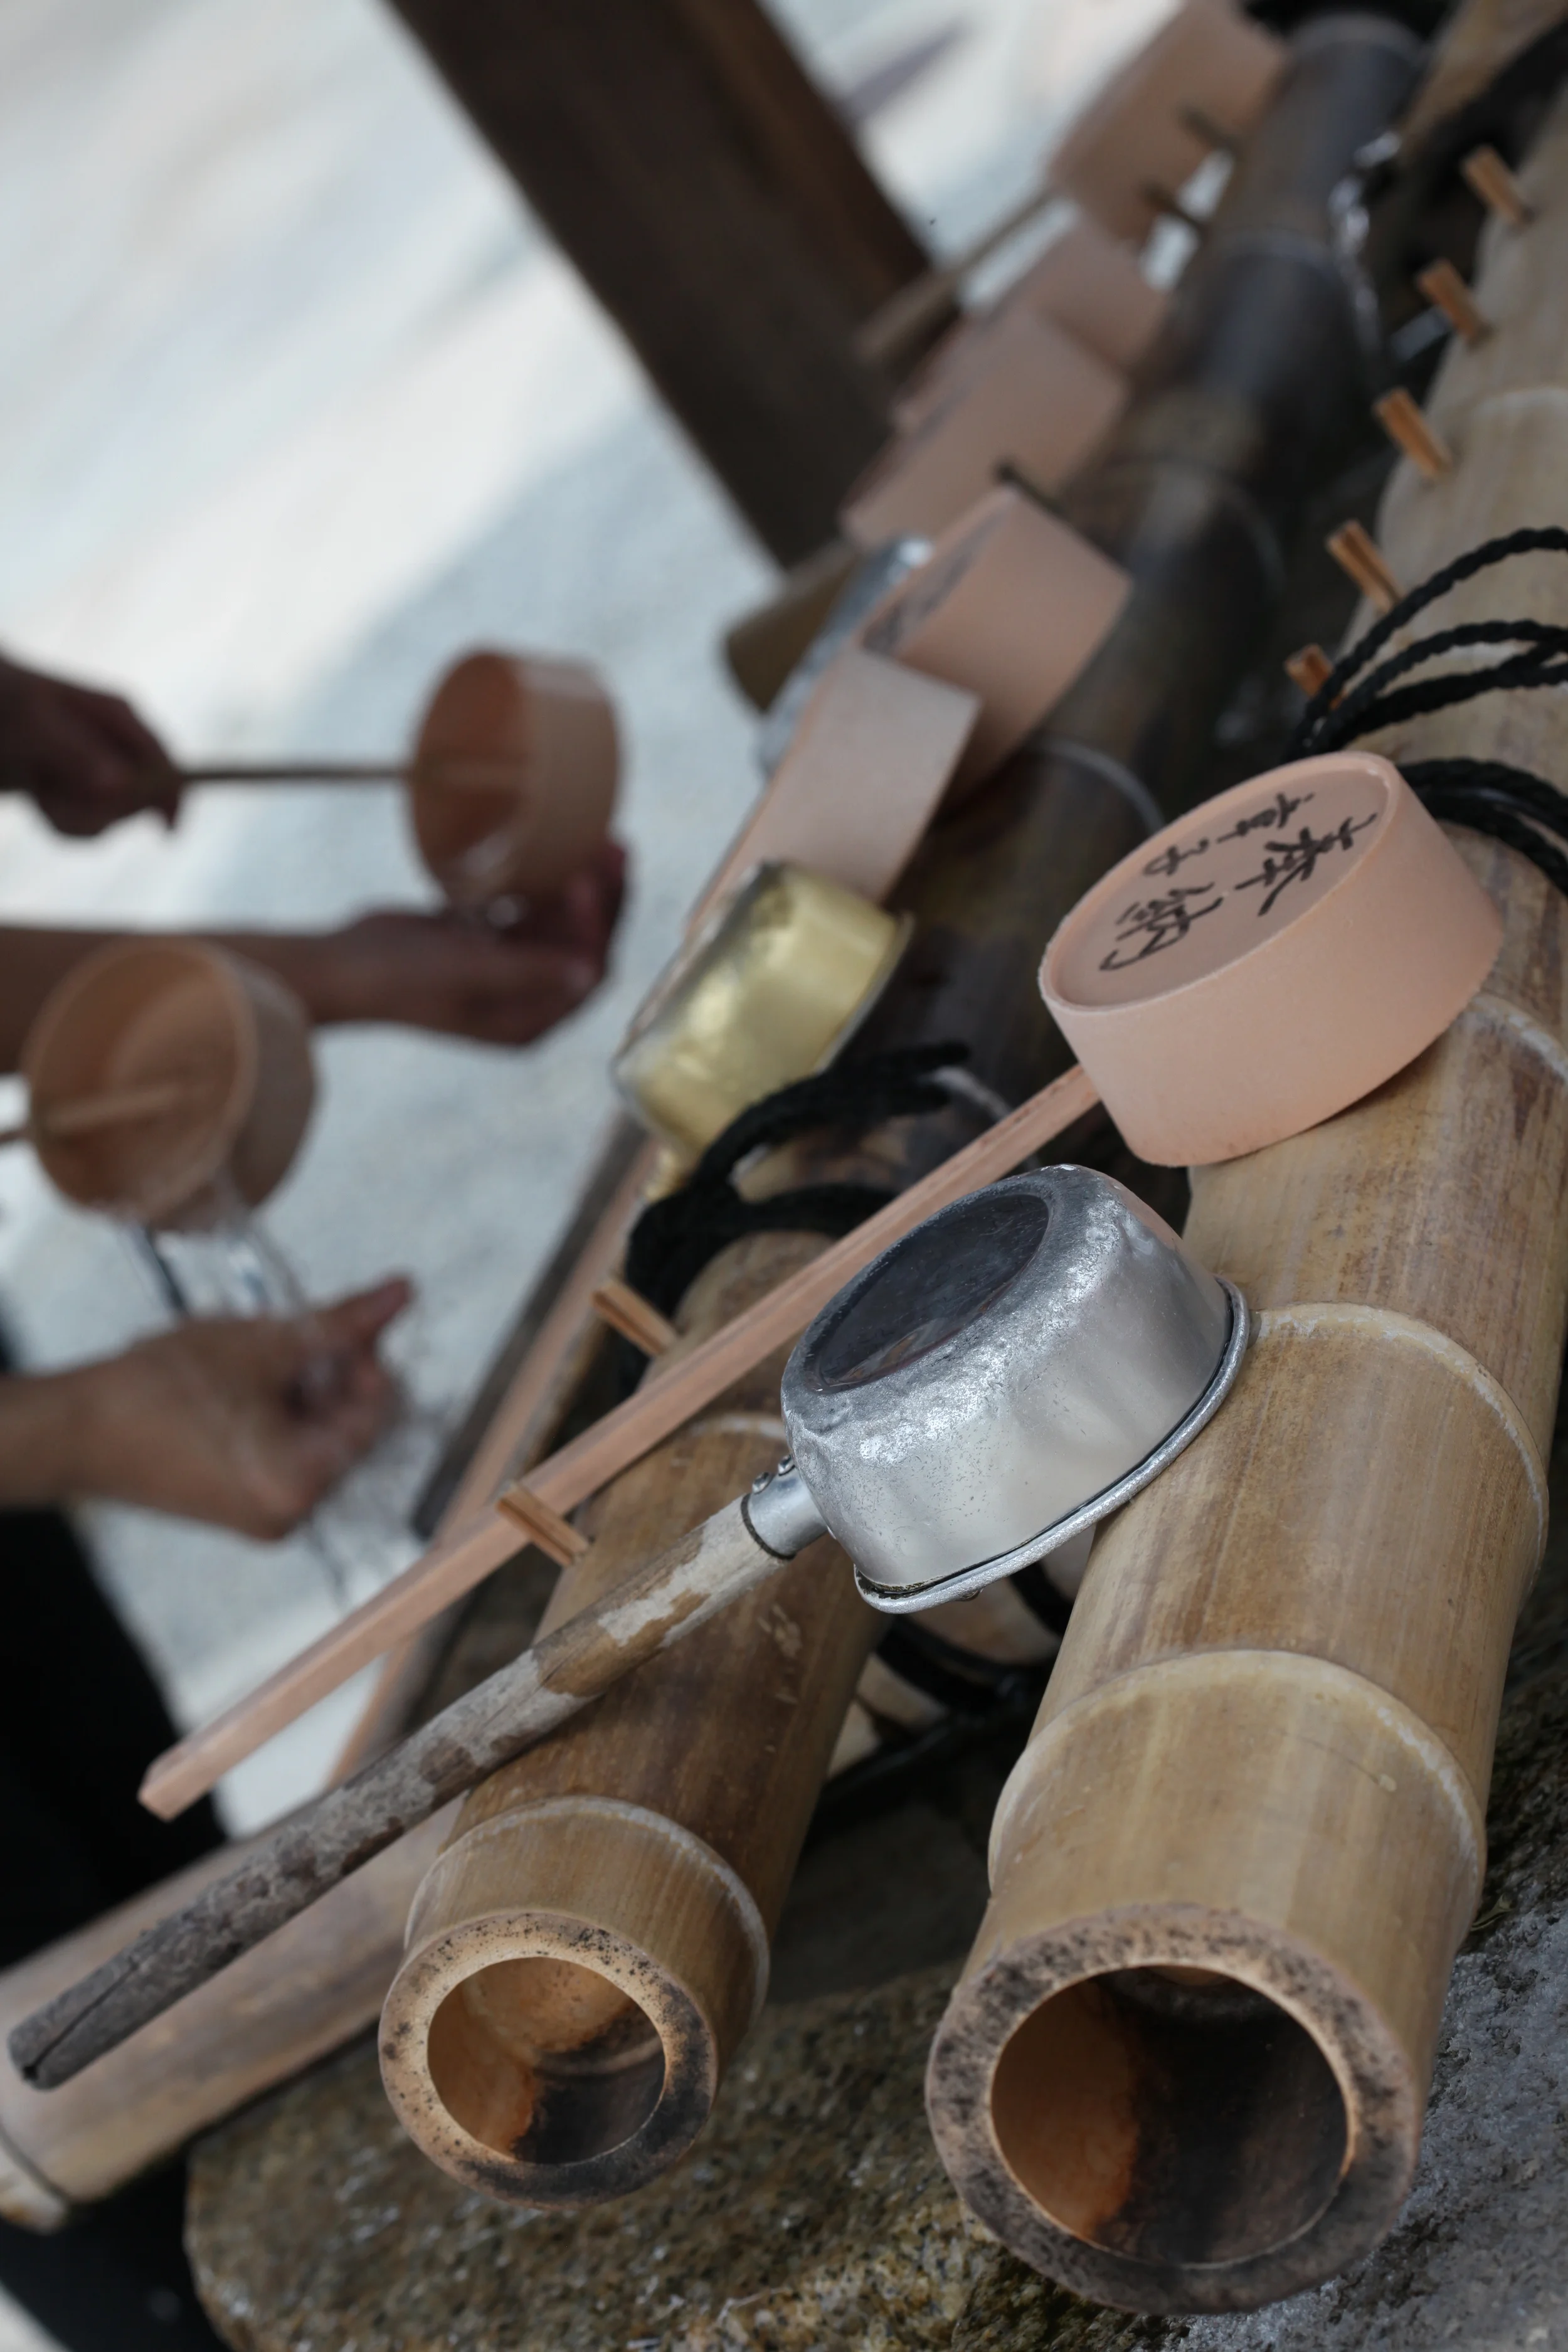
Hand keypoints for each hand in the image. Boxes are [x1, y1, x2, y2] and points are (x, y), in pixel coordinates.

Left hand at [0, 656, 177, 835]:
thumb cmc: (5, 704)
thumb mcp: (36, 725)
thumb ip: (79, 754)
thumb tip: (122, 787)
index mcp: (118, 717)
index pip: (162, 761)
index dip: (171, 795)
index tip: (167, 829)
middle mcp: (116, 744)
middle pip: (139, 799)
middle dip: (101, 811)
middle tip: (51, 797)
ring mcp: (99, 769)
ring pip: (112, 818)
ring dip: (74, 818)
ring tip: (39, 794)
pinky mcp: (81, 790)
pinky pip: (89, 824)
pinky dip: (63, 822)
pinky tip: (40, 800)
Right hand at [28, 1280, 411, 1537]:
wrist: (76, 1426)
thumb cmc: (161, 1388)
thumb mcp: (265, 1342)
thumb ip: (343, 1321)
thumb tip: (402, 1292)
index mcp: (302, 1487)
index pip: (375, 1415)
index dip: (365, 1360)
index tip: (339, 1324)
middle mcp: (292, 1516)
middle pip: (347, 1426)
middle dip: (328, 1373)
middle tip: (290, 1335)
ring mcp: (265, 1516)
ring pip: (314, 1434)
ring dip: (300, 1387)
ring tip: (255, 1357)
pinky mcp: (240, 1505)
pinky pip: (284, 1450)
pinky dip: (276, 1411)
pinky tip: (241, 1383)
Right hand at [301, 838, 627, 1042]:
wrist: (340, 967)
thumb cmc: (400, 978)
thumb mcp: (470, 971)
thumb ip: (530, 971)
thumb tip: (590, 973)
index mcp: (528, 1022)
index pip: (587, 973)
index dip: (597, 927)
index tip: (586, 881)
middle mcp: (524, 999)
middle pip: (581, 944)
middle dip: (602, 899)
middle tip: (615, 848)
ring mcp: (504, 969)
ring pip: (558, 923)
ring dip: (576, 885)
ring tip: (595, 838)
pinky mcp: (483, 942)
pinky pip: (526, 909)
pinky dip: (539, 883)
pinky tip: (551, 848)